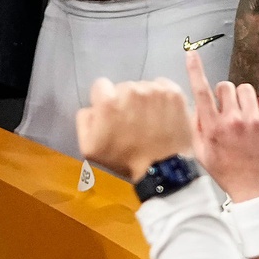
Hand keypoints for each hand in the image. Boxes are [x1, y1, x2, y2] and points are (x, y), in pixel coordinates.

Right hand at [75, 77, 195, 181]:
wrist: (162, 172)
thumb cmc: (123, 159)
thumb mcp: (89, 146)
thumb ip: (85, 118)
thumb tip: (93, 106)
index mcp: (108, 102)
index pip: (101, 86)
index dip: (105, 100)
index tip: (112, 115)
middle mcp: (131, 91)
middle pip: (124, 87)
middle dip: (125, 101)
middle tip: (132, 122)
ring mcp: (155, 92)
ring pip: (144, 87)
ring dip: (144, 100)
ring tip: (149, 121)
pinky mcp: (174, 95)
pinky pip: (164, 86)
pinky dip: (162, 96)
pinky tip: (162, 113)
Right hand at [186, 50, 258, 201]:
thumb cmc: (231, 175)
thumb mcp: (202, 154)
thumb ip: (195, 128)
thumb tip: (195, 107)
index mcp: (213, 128)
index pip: (200, 91)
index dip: (194, 69)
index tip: (191, 55)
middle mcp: (233, 121)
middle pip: (226, 86)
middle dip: (226, 96)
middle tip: (230, 112)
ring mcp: (255, 121)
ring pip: (246, 89)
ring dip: (244, 99)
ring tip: (246, 117)